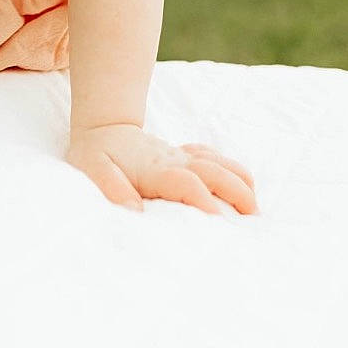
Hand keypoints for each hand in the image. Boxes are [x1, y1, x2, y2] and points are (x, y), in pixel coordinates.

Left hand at [65, 123, 258, 215]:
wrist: (102, 128)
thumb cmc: (95, 153)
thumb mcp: (91, 170)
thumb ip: (112, 188)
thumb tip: (135, 210)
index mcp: (155, 168)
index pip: (187, 182)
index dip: (203, 198)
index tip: (218, 219)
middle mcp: (174, 160)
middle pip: (215, 170)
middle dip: (238, 192)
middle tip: (254, 218)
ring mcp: (182, 156)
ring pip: (220, 162)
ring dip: (241, 181)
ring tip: (255, 208)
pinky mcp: (183, 155)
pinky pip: (213, 157)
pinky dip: (231, 169)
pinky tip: (240, 185)